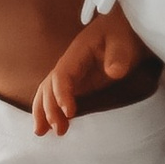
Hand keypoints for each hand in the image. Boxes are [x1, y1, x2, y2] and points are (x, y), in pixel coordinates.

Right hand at [32, 8, 148, 134]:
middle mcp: (68, 65)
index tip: (70, 113)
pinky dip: (49, 110)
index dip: (62, 94)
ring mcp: (71, 75)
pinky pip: (57, 96)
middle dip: (49, 109)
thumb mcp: (123, 42)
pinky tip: (49, 126)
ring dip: (42, 112)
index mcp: (76, 53)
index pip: (61, 76)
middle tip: (59, 130)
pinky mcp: (76, 83)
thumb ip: (118, 56)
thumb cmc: (122, 34)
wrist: (124, 31)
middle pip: (49, 86)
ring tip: (41, 133)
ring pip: (47, 92)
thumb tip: (113, 72)